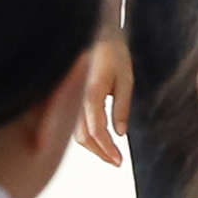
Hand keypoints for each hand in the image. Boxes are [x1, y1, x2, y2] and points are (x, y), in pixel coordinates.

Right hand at [77, 30, 130, 164]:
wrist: (95, 35)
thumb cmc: (113, 54)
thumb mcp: (126, 78)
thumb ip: (122, 105)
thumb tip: (120, 133)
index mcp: (91, 92)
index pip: (96, 130)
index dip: (106, 148)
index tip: (119, 160)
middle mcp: (77, 98)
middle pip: (83, 136)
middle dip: (100, 152)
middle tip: (116, 162)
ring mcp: (72, 99)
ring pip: (76, 133)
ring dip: (93, 147)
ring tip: (111, 155)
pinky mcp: (72, 100)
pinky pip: (75, 124)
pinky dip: (86, 137)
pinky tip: (100, 141)